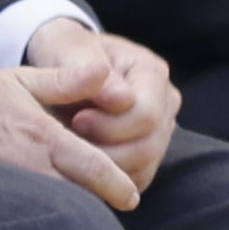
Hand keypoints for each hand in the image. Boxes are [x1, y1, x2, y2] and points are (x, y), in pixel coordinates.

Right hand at [0, 60, 146, 207]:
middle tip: (119, 208)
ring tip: (92, 218)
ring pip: (52, 209)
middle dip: (101, 205)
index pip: (91, 168)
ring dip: (73, 213)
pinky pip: (23, 215)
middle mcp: (26, 166)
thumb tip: (107, 70)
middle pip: (78, 198)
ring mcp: (6, 187)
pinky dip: (41, 218)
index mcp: (40, 135)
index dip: (117, 185)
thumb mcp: (20, 78)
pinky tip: (50, 218)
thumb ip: (66, 80)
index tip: (132, 197)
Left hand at [22, 25, 181, 199]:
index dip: (108, 126)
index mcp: (152, 72)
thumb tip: (122, 100)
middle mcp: (166, 102)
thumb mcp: (69, 49)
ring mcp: (161, 130)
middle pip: (149, 147)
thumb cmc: (65, 53)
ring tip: (76, 149)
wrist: (62, 66)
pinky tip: (84, 162)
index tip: (76, 118)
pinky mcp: (149, 154)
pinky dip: (108, 180)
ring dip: (104, 168)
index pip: (146, 115)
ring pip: (144, 168)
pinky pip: (136, 180)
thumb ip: (89, 68)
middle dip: (105, 151)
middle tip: (72, 138)